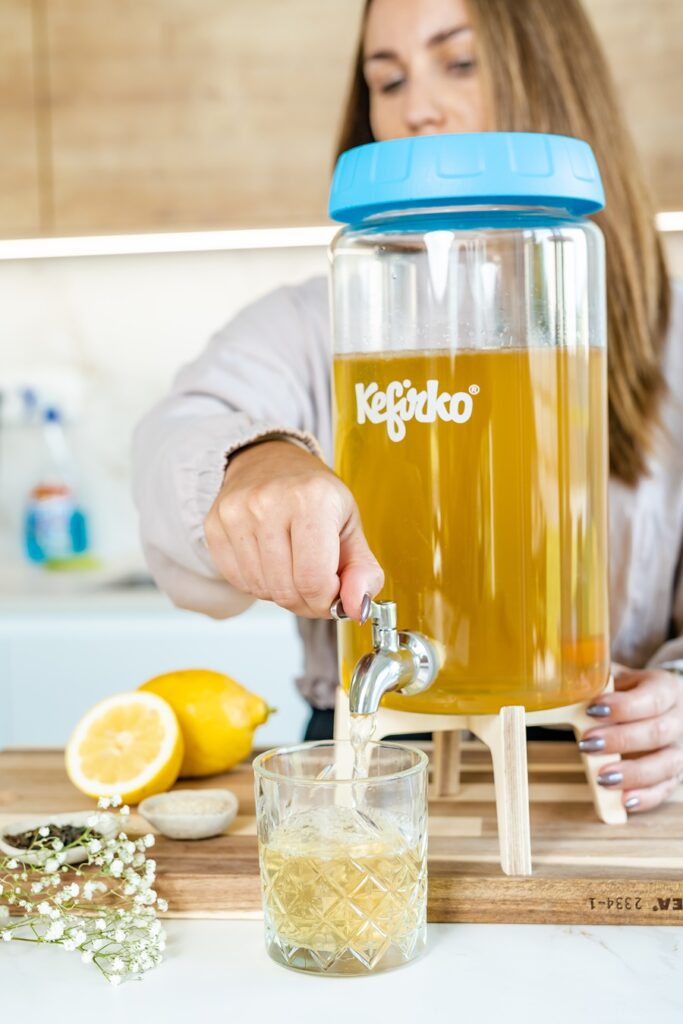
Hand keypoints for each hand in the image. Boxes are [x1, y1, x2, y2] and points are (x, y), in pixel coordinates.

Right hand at [204, 440, 383, 619]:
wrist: (269, 460)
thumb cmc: (313, 494)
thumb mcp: (350, 525)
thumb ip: (362, 570)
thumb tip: (357, 606)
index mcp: (311, 499)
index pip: (314, 580)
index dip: (327, 601)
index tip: (334, 595)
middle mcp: (269, 503)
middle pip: (286, 590)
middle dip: (306, 601)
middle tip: (315, 587)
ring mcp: (236, 514)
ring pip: (262, 589)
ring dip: (282, 592)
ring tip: (292, 568)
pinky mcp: (214, 525)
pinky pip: (239, 581)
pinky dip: (258, 583)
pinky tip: (269, 561)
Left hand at [580, 663, 682, 812]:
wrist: (650, 705)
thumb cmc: (628, 691)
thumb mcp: (615, 678)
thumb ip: (596, 681)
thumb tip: (569, 684)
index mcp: (665, 688)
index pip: (652, 698)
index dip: (624, 707)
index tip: (593, 710)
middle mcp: (678, 719)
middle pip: (658, 732)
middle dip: (621, 740)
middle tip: (588, 744)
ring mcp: (678, 749)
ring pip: (666, 764)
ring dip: (632, 773)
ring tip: (602, 777)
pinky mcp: (674, 774)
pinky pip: (664, 789)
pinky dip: (645, 797)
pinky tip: (623, 800)